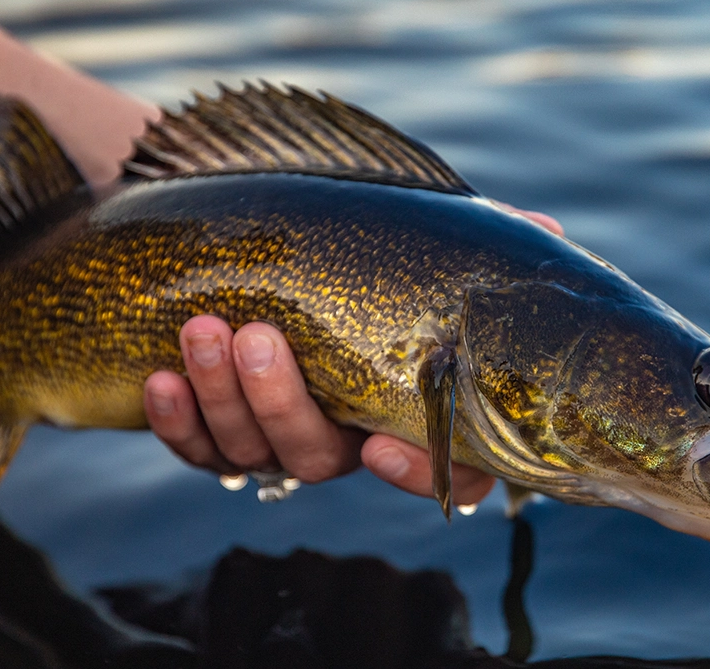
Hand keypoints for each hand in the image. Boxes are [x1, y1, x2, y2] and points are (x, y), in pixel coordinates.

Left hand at [144, 206, 562, 505]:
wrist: (251, 245)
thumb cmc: (354, 247)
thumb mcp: (418, 240)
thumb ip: (478, 246)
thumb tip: (548, 237)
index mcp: (402, 407)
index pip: (437, 469)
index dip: (414, 472)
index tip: (379, 441)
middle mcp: (342, 434)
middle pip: (316, 456)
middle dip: (281, 403)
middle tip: (259, 337)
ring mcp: (274, 436)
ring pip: (251, 453)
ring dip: (223, 398)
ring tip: (203, 330)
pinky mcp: (215, 431)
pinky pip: (196, 450)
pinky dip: (177, 422)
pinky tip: (161, 378)